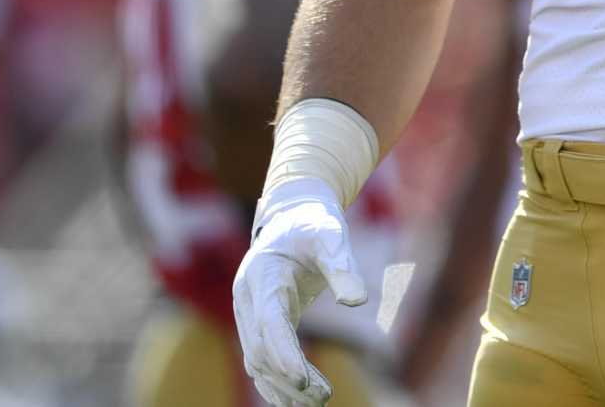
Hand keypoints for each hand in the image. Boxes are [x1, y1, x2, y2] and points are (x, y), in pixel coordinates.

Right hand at [232, 177, 367, 406]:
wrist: (292, 217)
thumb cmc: (314, 225)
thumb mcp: (332, 236)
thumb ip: (343, 266)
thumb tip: (357, 301)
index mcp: (262, 274)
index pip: (268, 321)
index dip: (283, 352)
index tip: (303, 379)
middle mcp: (248, 297)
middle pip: (261, 348)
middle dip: (289, 376)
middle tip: (324, 397)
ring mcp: (248, 312)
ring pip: (257, 360)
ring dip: (282, 386)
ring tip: (317, 402)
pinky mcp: (257, 323)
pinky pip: (260, 359)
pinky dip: (275, 382)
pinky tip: (298, 400)